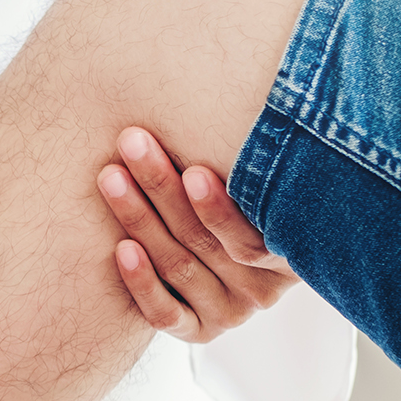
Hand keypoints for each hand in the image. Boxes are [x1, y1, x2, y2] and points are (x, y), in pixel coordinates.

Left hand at [96, 126, 298, 341]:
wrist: (225, 255)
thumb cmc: (247, 189)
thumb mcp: (263, 177)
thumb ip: (256, 157)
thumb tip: (258, 71)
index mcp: (290, 252)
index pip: (252, 238)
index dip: (219, 209)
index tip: (193, 171)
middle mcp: (262, 288)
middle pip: (204, 242)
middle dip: (162, 187)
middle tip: (132, 143)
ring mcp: (229, 312)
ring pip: (178, 265)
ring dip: (140, 218)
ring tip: (111, 177)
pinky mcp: (197, 330)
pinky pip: (165, 313)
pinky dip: (141, 281)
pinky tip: (121, 249)